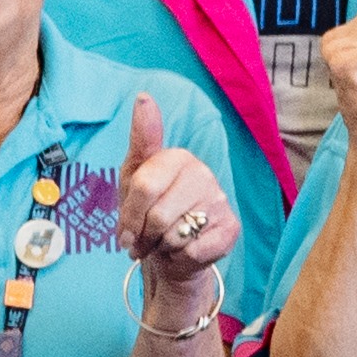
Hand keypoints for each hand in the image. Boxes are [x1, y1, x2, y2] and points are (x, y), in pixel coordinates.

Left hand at [112, 95, 237, 296]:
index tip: (125, 231)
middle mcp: (203, 174)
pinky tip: (182, 251)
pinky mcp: (231, 228)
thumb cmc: (148, 210)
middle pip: (157, 216)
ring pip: (175, 236)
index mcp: (178, 157)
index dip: (129, 216)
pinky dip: (180, 259)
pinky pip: (194, 251)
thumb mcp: (134, 176)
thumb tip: (144, 97)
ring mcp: (219, 201)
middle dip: (143, 237)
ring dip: (161, 248)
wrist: (169, 251)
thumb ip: (140, 141)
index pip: (143, 187)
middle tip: (142, 241)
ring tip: (162, 244)